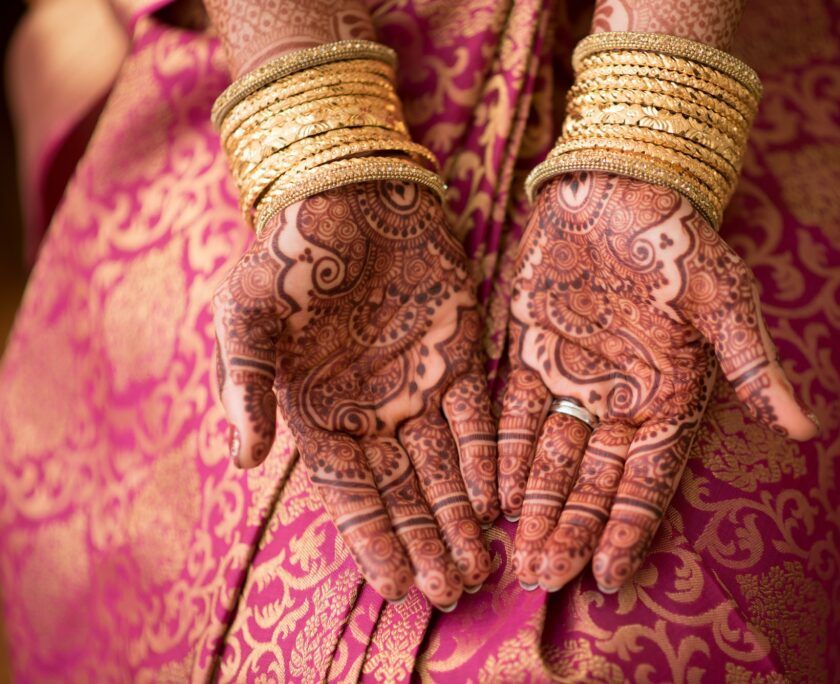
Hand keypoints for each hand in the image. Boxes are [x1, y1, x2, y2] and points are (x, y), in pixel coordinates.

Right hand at [213, 181, 498, 608]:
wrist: (346, 188)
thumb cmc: (285, 249)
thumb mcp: (246, 314)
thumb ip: (247, 384)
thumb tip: (243, 457)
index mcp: (319, 411)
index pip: (350, 493)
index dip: (372, 541)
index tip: (395, 589)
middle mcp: (373, 411)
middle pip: (404, 493)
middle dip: (427, 544)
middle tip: (453, 592)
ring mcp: (419, 386)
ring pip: (445, 466)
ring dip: (461, 516)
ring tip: (482, 566)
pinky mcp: (461, 355)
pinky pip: (477, 416)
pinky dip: (485, 456)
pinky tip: (497, 497)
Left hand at [499, 172, 817, 592]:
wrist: (619, 182)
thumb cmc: (680, 238)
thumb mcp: (722, 298)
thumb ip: (752, 364)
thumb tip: (805, 428)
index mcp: (672, 395)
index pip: (650, 477)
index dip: (630, 526)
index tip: (609, 575)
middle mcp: (622, 399)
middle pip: (594, 480)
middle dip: (571, 529)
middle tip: (543, 578)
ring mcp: (573, 379)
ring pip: (551, 457)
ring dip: (536, 505)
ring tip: (517, 554)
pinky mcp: (530, 353)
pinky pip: (513, 414)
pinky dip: (504, 452)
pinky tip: (490, 493)